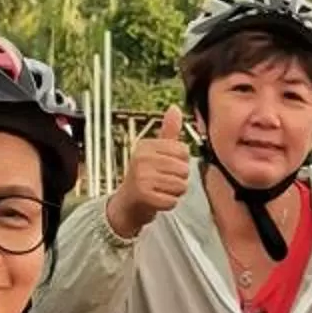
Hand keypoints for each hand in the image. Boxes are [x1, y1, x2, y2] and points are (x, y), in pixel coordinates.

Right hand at [104, 102, 190, 237]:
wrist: (127, 204)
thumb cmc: (145, 175)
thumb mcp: (155, 151)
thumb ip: (168, 132)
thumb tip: (175, 108)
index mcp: (146, 145)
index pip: (183, 151)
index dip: (181, 162)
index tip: (166, 167)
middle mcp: (141, 158)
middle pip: (184, 169)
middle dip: (179, 179)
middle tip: (163, 181)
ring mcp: (141, 177)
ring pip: (180, 186)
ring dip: (175, 192)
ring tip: (160, 190)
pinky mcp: (143, 195)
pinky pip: (172, 201)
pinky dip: (169, 204)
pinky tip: (157, 200)